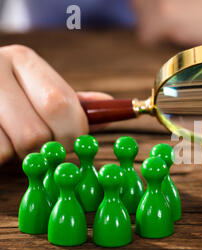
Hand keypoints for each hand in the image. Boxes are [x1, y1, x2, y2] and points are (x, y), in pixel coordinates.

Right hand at [0, 45, 108, 164]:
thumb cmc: (13, 100)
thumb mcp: (41, 93)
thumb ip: (74, 104)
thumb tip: (111, 106)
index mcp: (23, 60)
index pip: (60, 105)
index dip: (73, 133)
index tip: (73, 141)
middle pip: (36, 133)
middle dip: (48, 151)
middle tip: (44, 149)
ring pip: (14, 148)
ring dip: (21, 156)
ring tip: (15, 140)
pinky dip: (1, 157)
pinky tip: (0, 140)